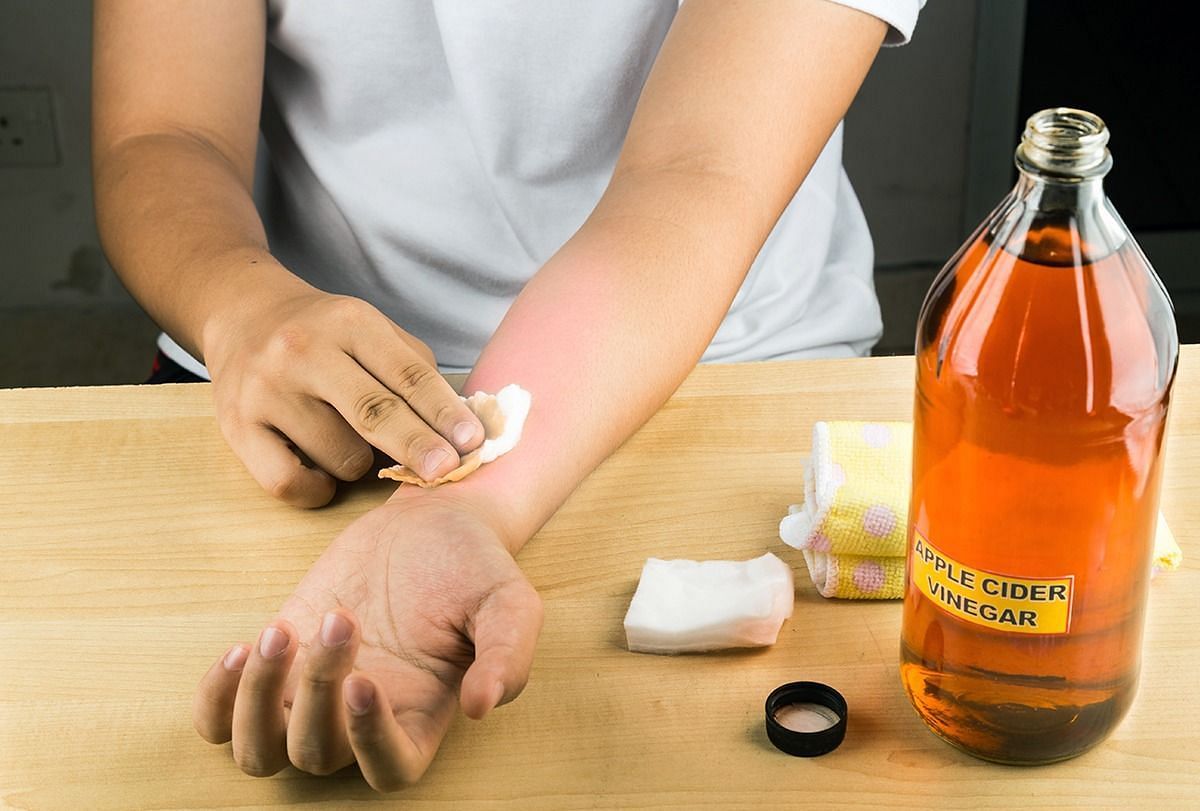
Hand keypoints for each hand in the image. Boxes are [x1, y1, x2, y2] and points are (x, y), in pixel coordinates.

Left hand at [192, 493, 542, 790]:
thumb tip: (484, 705)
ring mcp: (311, 697)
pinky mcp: (277, 667)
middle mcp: (361, 721)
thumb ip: (507, 653)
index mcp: (420, 717)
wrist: (428, 524)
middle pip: (317, 757)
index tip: (363, 680)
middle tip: (341, 617)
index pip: (389, 771)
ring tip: (281, 632)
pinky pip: (219, 721)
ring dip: (258, 702)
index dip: (367, 740)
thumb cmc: (473, 567)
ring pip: (260, 753)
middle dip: (317, 691)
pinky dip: (218, 698)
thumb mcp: (509, 601)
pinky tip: (245, 648)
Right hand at [204, 287, 484, 506]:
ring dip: (361, 462)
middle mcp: (303, 352)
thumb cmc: (325, 333)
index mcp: (349, 322)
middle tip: (447, 470)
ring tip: (349, 440)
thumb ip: (415, 369)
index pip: (407, 374)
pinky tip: (325, 473)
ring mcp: (266, 391)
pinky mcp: (237, 428)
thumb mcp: (371, 328)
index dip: (443, 411)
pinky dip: (318, 489)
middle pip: (374, 413)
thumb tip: (460, 426)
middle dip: (417, 446)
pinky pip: (290, 482)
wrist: (243, 313)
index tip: (472, 440)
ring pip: (340, 455)